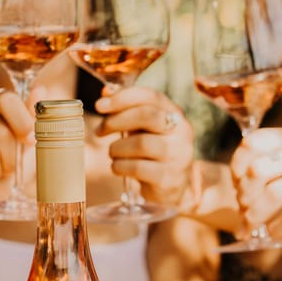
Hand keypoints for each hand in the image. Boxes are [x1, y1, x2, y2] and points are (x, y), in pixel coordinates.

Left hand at [94, 86, 195, 209]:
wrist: (171, 189)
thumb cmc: (152, 153)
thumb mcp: (143, 129)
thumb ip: (127, 110)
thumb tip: (105, 91)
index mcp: (175, 113)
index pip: (150, 96)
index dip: (122, 98)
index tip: (99, 105)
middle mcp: (182, 132)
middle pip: (147, 116)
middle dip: (116, 121)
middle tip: (100, 131)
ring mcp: (178, 156)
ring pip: (141, 143)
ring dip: (117, 148)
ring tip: (113, 153)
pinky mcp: (169, 178)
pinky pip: (137, 168)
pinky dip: (119, 166)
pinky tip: (117, 167)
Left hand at [231, 125, 281, 242]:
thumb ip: (264, 169)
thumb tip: (234, 189)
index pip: (252, 143)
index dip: (237, 168)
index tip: (238, 187)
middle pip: (258, 169)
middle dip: (244, 196)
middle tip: (245, 211)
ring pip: (273, 194)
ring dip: (255, 215)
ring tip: (252, 226)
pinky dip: (276, 229)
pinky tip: (274, 232)